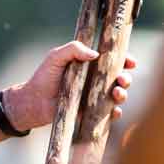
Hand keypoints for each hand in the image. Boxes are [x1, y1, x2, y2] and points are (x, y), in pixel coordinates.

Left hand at [3, 42, 137, 131]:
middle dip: (126, 78)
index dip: (125, 60)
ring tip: (117, 93)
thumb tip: (96, 54)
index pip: (112, 61)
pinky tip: (114, 110)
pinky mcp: (91, 113)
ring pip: (118, 95)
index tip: (131, 61)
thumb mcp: (56, 57)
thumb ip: (73, 49)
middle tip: (122, 79)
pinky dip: (115, 112)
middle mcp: (95, 81)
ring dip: (123, 94)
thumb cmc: (43, 77)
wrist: (32, 102)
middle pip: (120, 78)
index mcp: (89, 65)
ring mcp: (94, 97)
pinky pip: (109, 114)